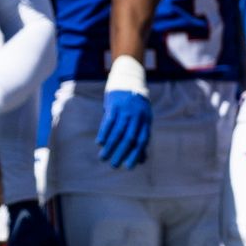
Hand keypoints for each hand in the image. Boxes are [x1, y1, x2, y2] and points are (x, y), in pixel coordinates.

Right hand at [98, 54, 151, 168]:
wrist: (128, 79)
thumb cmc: (135, 103)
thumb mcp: (142, 118)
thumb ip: (141, 137)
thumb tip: (142, 160)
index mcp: (145, 121)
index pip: (141, 141)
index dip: (135, 155)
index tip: (128, 167)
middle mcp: (137, 116)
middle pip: (129, 138)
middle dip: (121, 153)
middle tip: (113, 166)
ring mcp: (125, 110)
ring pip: (117, 132)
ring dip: (110, 146)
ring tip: (103, 157)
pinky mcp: (114, 105)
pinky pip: (108, 122)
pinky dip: (104, 133)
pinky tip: (99, 142)